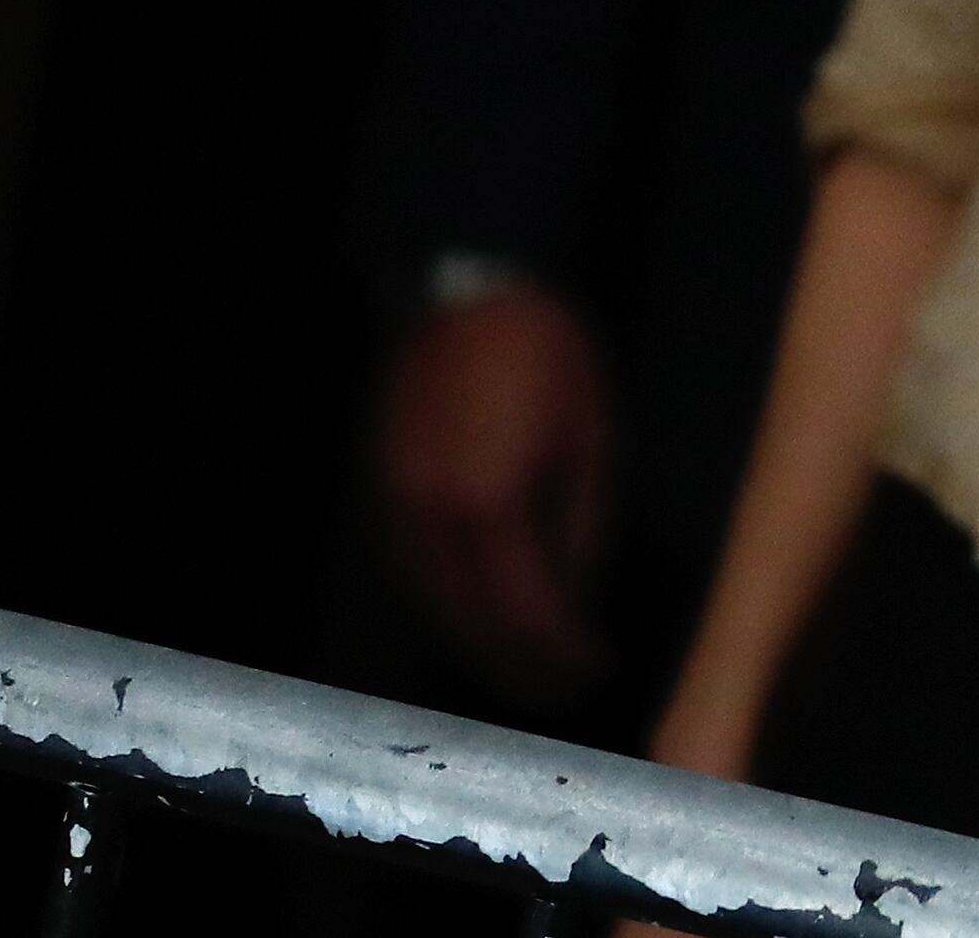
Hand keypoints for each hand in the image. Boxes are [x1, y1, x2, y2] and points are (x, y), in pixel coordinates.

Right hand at [374, 284, 613, 704]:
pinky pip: (417, 575)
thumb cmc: (545, 356)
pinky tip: (488, 616)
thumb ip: (582, 528)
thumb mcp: (592, 439)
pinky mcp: (383, 494)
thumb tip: (578, 599)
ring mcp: (395, 509)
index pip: (524, 612)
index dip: (561, 652)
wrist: (463, 293)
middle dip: (521, 665)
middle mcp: (428, 519)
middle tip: (567, 685)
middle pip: (472, 625)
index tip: (595, 667)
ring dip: (483, 644)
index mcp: (488, 504)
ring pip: (436, 607)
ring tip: (533, 664)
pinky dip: (453, 605)